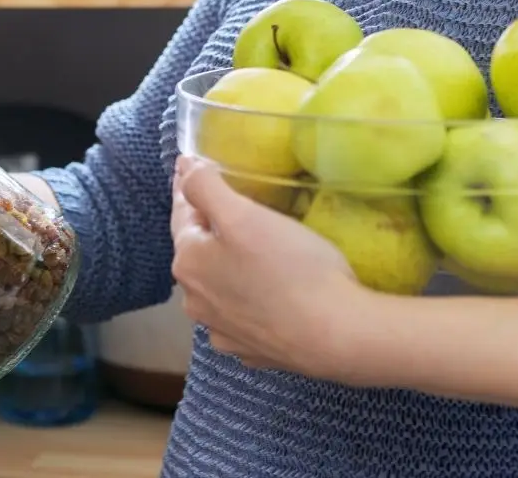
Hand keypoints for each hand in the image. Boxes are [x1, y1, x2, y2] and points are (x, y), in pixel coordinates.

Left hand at [171, 155, 377, 379]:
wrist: (335, 336)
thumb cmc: (290, 267)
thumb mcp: (243, 214)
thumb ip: (205, 188)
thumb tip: (184, 168)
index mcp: (188, 264)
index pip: (182, 214)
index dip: (187, 188)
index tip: (188, 167)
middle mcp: (196, 301)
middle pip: (198, 252)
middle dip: (207, 228)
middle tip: (224, 206)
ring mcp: (222, 331)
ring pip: (218, 286)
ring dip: (225, 266)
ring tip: (245, 249)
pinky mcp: (252, 350)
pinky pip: (242, 314)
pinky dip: (246, 298)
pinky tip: (262, 292)